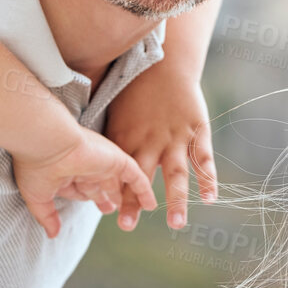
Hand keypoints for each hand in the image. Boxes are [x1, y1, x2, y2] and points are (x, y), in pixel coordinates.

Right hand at [11, 127, 156, 237]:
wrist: (46, 141)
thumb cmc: (36, 165)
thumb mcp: (37, 196)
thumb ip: (47, 216)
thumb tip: (53, 234)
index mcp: (65, 172)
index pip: (80, 189)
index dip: (88, 198)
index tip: (95, 205)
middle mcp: (85, 166)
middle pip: (101, 185)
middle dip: (108, 197)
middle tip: (114, 208)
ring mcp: (102, 162)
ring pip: (119, 182)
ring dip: (127, 197)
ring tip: (139, 209)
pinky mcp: (117, 160)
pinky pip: (136, 178)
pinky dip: (144, 190)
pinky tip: (151, 204)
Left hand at [101, 60, 217, 229]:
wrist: (167, 63)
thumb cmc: (135, 86)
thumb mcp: (113, 108)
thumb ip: (103, 134)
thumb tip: (77, 148)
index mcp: (128, 136)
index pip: (118, 171)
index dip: (113, 191)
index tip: (107, 213)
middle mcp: (152, 141)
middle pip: (142, 177)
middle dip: (134, 202)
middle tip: (126, 225)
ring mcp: (176, 138)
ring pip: (176, 174)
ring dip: (177, 200)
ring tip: (176, 223)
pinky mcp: (197, 131)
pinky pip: (204, 159)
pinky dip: (208, 179)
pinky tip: (210, 199)